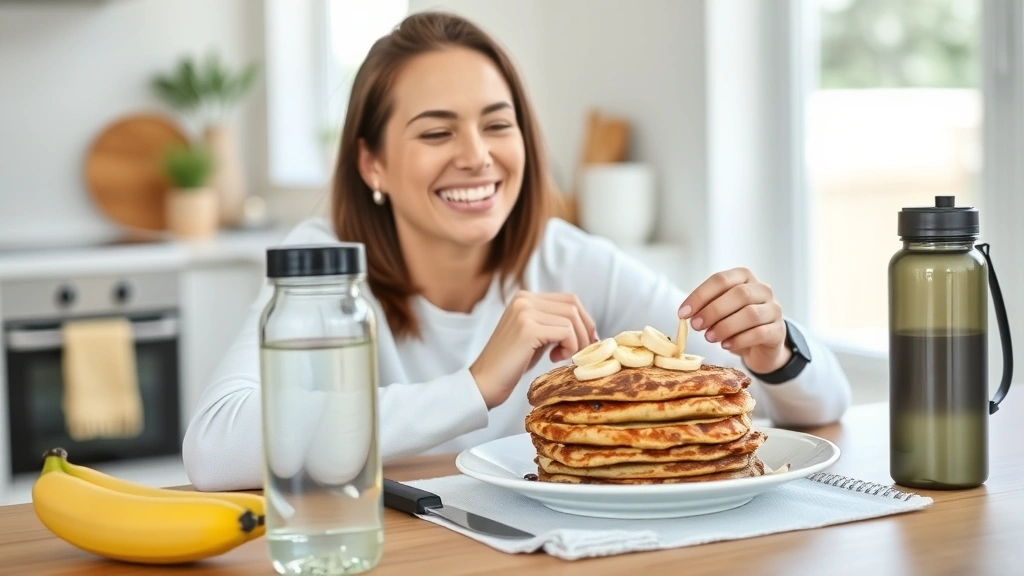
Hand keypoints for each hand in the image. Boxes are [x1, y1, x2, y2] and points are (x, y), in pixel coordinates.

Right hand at [470, 291, 596, 407]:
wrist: (485, 382)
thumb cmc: (512, 363)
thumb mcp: (536, 337)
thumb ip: (554, 325)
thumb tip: (588, 327)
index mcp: (524, 297)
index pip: (569, 299)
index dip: (585, 320)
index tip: (588, 341)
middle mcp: (524, 299)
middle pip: (573, 306)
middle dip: (585, 330)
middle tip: (582, 352)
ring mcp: (524, 312)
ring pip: (571, 319)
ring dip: (577, 341)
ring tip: (564, 357)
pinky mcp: (527, 329)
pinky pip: (565, 332)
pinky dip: (570, 347)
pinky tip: (555, 359)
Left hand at [677, 267, 789, 374]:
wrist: (760, 346)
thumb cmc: (736, 324)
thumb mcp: (719, 312)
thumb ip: (705, 308)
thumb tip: (686, 314)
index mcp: (744, 278)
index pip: (721, 280)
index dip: (700, 296)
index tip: (683, 313)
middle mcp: (762, 289)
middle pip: (738, 294)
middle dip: (713, 310)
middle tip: (696, 326)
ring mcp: (774, 309)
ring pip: (751, 313)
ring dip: (725, 326)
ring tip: (709, 337)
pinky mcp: (779, 331)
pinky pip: (760, 333)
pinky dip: (739, 340)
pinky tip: (725, 345)